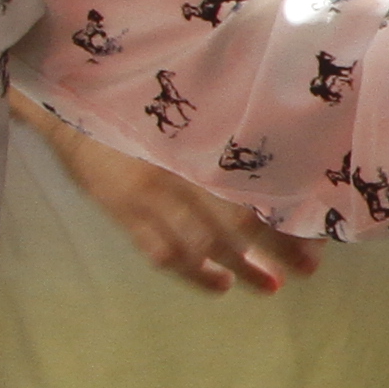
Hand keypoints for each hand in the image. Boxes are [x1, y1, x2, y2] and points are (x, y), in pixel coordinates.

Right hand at [13, 87, 319, 293]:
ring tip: (269, 286)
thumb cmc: (141, 101)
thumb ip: (224, 133)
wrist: (73, 101)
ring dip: (240, 269)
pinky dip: (194, 275)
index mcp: (201, 143)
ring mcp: (148, 196)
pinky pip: (162, 253)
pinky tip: (219, 285)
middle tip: (307, 270)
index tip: (315, 230)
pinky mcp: (123, 211)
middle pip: (237, 222)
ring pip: (202, 245)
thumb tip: (276, 157)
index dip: (284, 212)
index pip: (254, 186)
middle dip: (276, 249)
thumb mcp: (191, 106)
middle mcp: (179, 171)